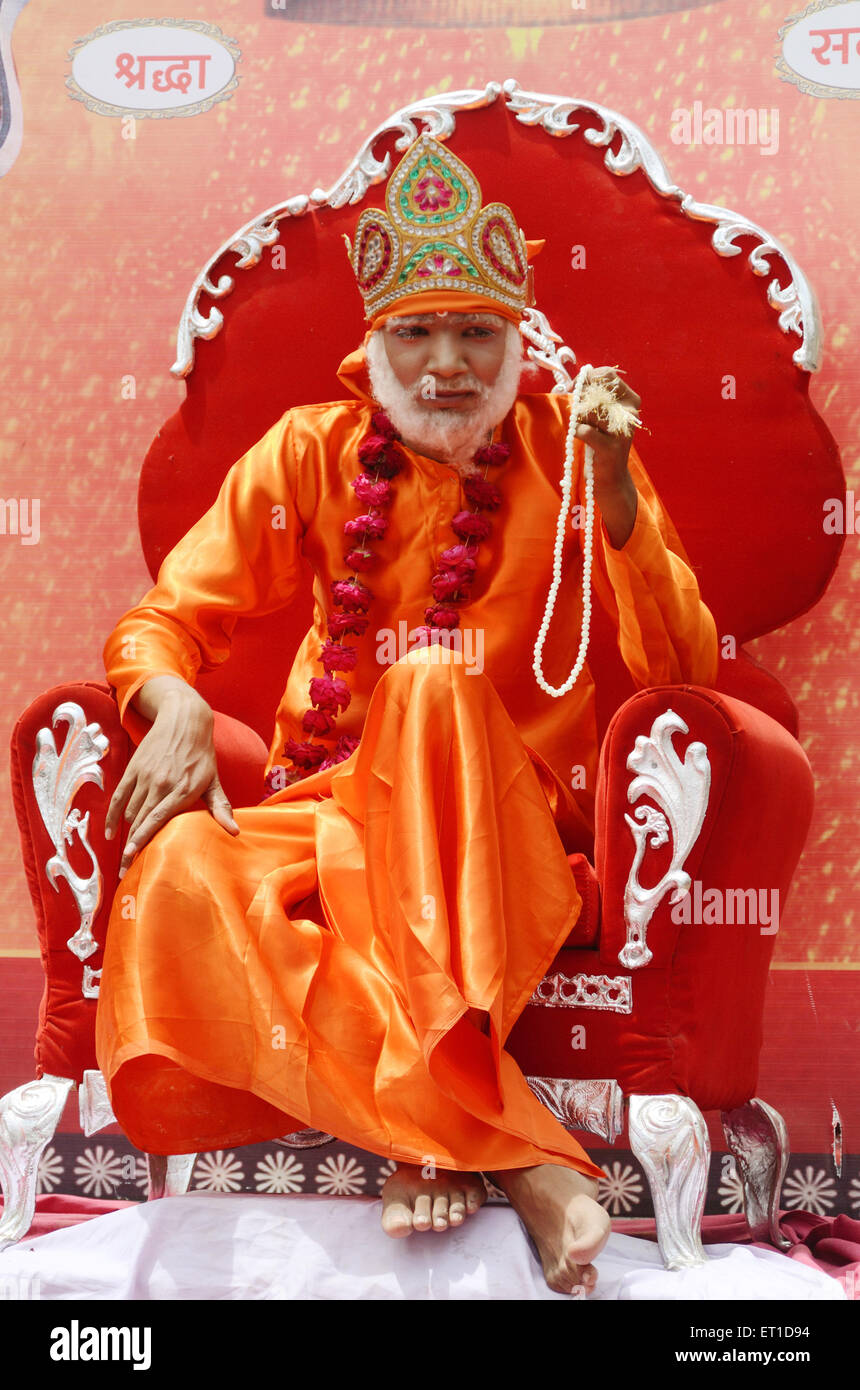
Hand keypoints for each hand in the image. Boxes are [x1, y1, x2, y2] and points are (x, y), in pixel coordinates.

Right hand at [104, 685, 238, 878]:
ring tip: (127, 852)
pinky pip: (118, 797)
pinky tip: (109, 832)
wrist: (183, 720)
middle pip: (140, 821)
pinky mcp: (134, 769)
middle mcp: (161, 784)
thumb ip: (220, 807)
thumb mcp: (213, 780)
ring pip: (130, 811)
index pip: (157, 820)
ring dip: (127, 833)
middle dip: (132, 846)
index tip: (134, 858)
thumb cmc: (201, 754)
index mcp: (182, 790)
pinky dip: (112, 816)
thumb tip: (234, 832)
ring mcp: (145, 776)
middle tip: (127, 868)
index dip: (143, 840)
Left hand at [575, 367, 640, 548]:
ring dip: (579, 418)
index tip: (576, 387)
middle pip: (595, 391)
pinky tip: (582, 438)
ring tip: (585, 428)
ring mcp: (620, 431)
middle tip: (578, 411)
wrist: (611, 478)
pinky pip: (583, 430)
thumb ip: (594, 396)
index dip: (588, 378)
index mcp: (631, 401)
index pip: (608, 375)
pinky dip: (577, 432)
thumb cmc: (603, 441)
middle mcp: (629, 414)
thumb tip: (577, 381)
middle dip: (580, 399)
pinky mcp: (609, 448)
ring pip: (588, 411)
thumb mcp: (603, 415)